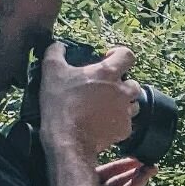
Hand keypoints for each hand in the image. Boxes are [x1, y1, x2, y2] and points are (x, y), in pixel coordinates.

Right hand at [39, 42, 140, 160]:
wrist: (68, 139)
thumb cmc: (61, 104)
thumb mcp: (51, 72)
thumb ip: (55, 53)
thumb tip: (58, 46)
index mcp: (107, 73)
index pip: (128, 55)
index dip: (120, 54)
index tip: (110, 58)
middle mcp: (122, 92)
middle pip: (133, 83)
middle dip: (122, 84)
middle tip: (105, 88)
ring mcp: (125, 112)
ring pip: (133, 104)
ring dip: (122, 103)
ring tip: (103, 106)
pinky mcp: (124, 130)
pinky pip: (126, 123)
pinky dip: (117, 122)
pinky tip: (102, 122)